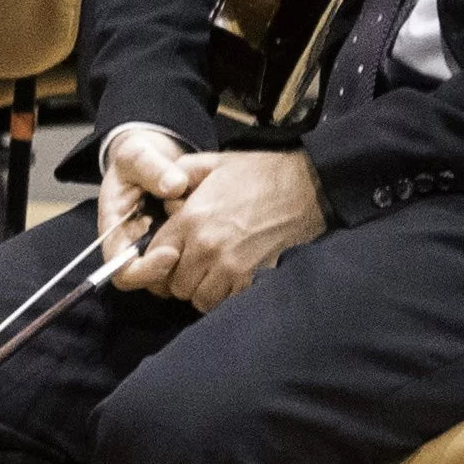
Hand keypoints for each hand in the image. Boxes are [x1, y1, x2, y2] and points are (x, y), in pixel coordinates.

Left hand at [107, 138, 326, 308]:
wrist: (308, 186)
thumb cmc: (260, 172)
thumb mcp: (213, 162)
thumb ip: (180, 172)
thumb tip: (164, 193)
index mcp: (191, 219)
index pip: (155, 256)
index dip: (160, 259)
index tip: (172, 255)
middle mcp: (206, 247)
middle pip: (175, 285)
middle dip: (181, 278)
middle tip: (193, 267)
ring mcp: (231, 266)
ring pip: (199, 299)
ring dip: (203, 291)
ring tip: (213, 275)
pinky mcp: (254, 278)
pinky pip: (227, 302)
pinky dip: (226, 296)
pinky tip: (232, 279)